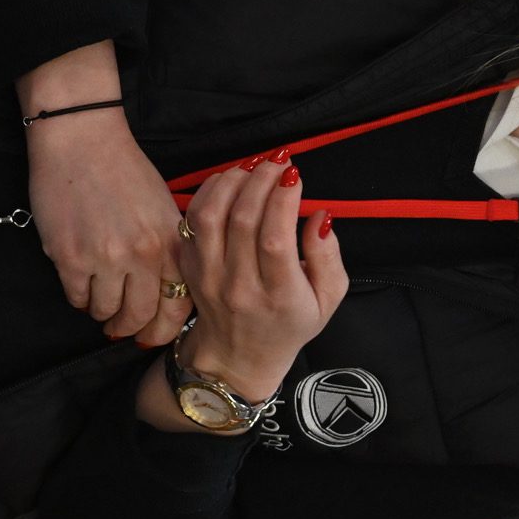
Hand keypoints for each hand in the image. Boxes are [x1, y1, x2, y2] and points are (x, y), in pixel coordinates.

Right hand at [25, 115, 191, 345]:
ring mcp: (106, 259)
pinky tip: (80, 282)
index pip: (177, 307)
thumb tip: (165, 290)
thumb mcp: (162, 208)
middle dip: (129, 328)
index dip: (164, 329)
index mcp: (170, 243)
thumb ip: (169, 248)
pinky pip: (76, 297)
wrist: (81, 141)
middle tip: (120, 326)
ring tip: (98, 300)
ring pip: (105, 311)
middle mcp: (143, 255)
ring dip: (101, 311)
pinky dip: (78, 296)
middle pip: (139, 316)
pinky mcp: (70, 257)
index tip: (153, 335)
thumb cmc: (123, 169)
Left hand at [140, 151, 346, 408]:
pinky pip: (192, 221)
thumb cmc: (289, 324)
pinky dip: (209, 192)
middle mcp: (239, 287)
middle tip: (277, 161)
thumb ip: (328, 257)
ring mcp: (209, 277)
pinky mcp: (190, 268)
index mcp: (279, 296)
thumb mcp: (328, 300)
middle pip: (242, 221)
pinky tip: (229, 180)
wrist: (238, 357)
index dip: (283, 199)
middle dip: (261, 180)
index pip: (275, 239)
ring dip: (232, 182)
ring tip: (252, 166)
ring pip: (210, 216)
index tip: (294, 175)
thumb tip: (320, 216)